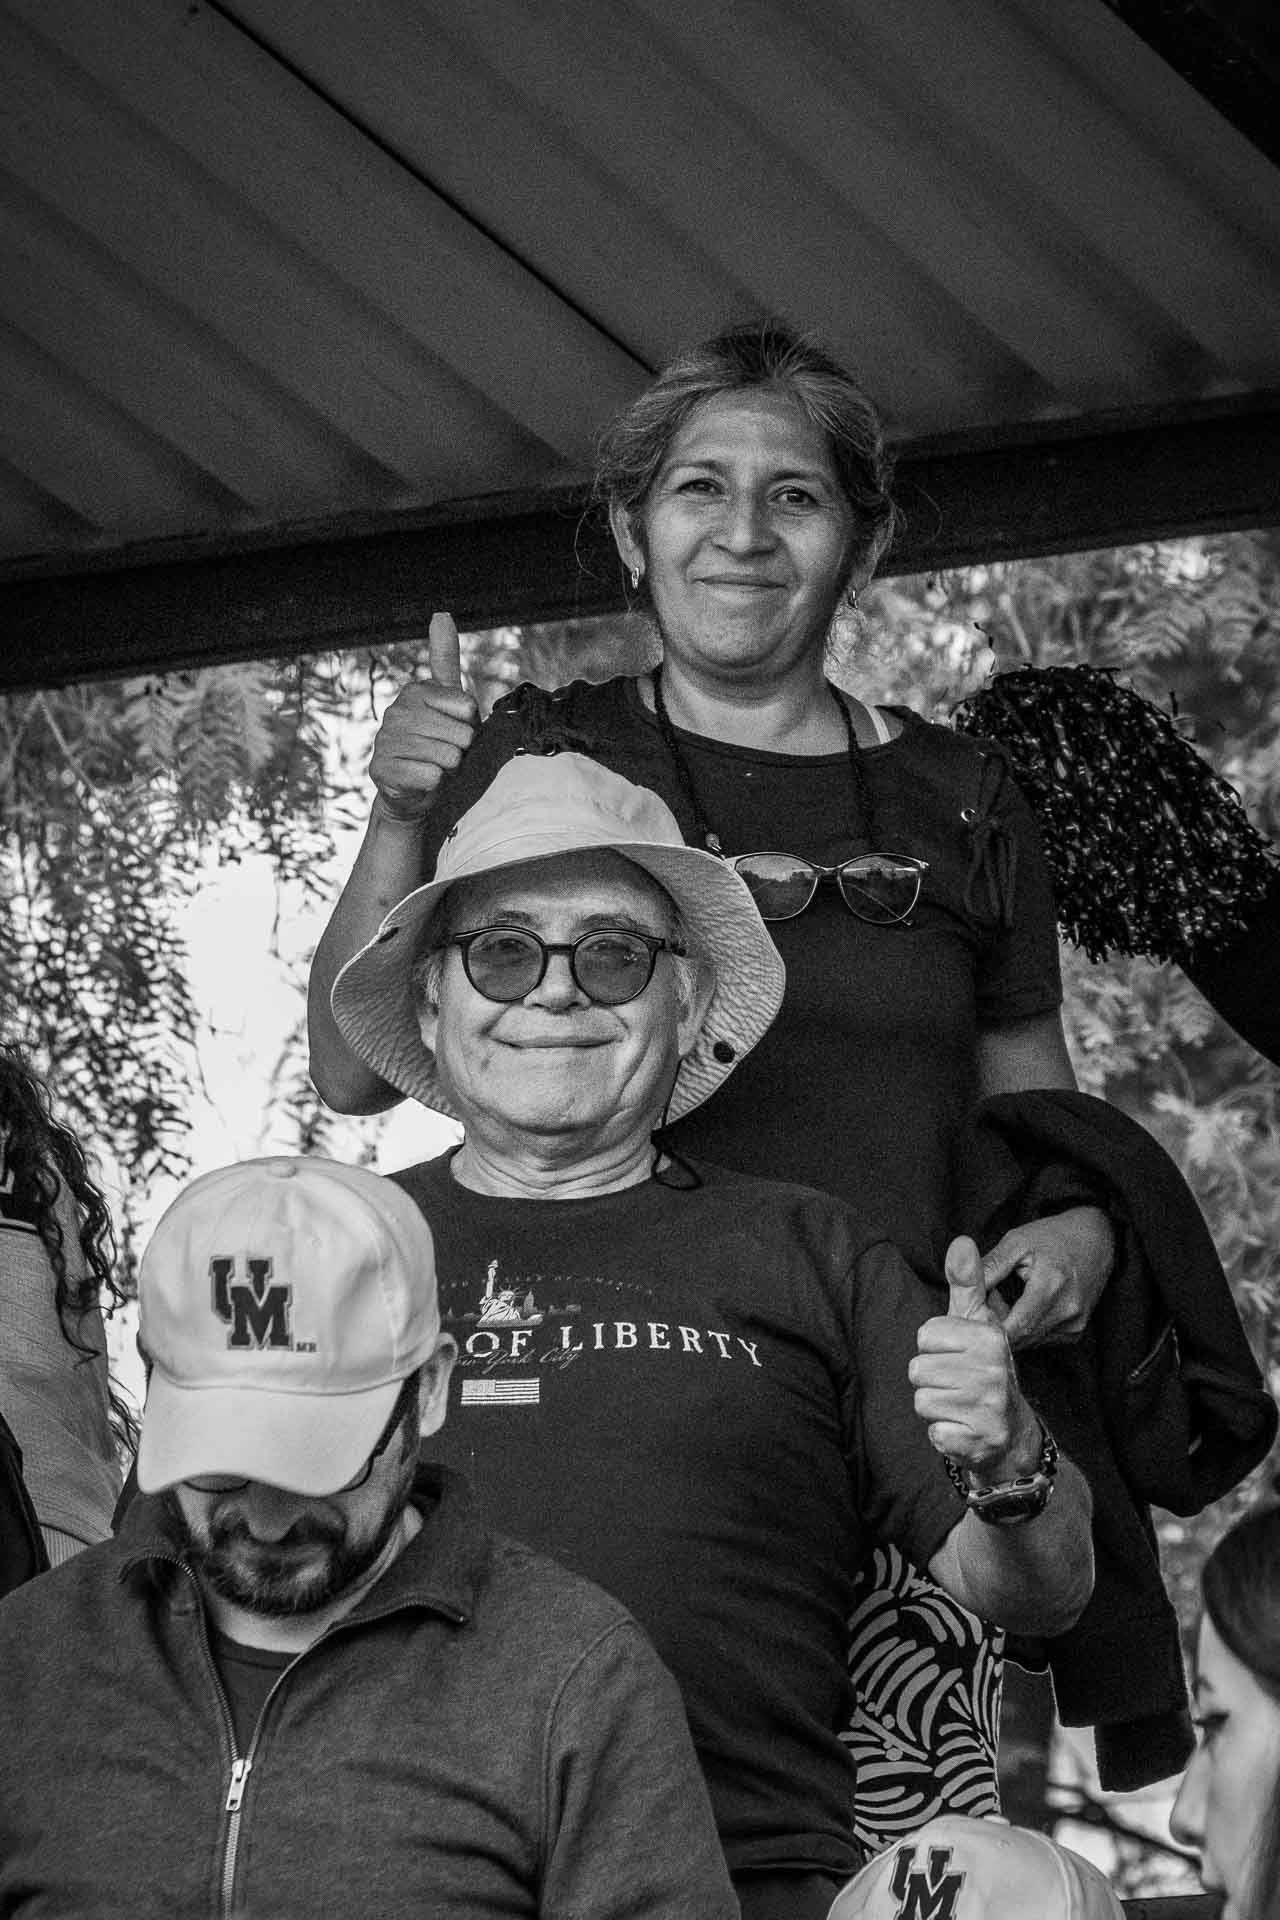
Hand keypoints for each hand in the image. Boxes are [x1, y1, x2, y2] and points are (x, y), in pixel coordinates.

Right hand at [369, 612, 478, 820]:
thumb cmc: (439, 742)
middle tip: (446, 753)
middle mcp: (396, 712)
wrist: (415, 789)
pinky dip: (434, 783)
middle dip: (461, 751)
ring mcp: (385, 740)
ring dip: (449, 769)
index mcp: (415, 692)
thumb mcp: (449, 700)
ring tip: (435, 766)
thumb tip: (440, 612)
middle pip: (461, 735)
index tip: (455, 729)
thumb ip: (445, 658)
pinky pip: (430, 776)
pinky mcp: (380, 769)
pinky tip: (422, 780)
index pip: (468, 709)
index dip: (470, 726)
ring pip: (448, 757)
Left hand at [910, 1237, 1039, 1483]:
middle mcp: (993, 1371)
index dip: (935, 1348)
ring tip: (961, 1405)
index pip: (926, 1335)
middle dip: (932, 1380)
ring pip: (922, 1401)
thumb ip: (966, 1283)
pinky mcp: (979, 1441)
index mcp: (989, 1337)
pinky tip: (963, 1430)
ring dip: (935, 1407)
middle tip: (959, 1385)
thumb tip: (961, 1240)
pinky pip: (934, 1433)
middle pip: (918, 1370)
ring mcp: (988, 1409)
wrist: (1011, 1432)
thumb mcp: (976, 1323)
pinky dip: (942, 1435)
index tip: (958, 1357)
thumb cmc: (984, 1370)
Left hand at [983, 1205, 1113, 1350]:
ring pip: (1029, 1341)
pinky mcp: (1076, 1332)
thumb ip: (990, 1266)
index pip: (1013, 1327)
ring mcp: (1074, 1325)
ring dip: (1011, 1328)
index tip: (971, 1318)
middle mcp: (1067, 1311)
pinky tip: (1022, 1308)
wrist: (1096, 1240)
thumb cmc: (1053, 1236)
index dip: (988, 1327)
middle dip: (997, 1326)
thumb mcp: (1016, 1241)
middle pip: (1019, 1337)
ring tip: (1004, 1301)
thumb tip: (962, 1286)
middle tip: (986, 1304)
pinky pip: (1041, 1339)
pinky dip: (1026, 1329)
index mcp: (1051, 1285)